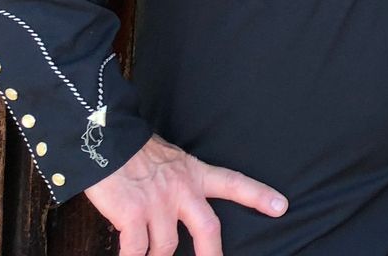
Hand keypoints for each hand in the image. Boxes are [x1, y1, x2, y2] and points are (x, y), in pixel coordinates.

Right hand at [85, 135, 286, 255]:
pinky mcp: (134, 215)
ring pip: (167, 247)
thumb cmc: (135, 153)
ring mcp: (159, 203)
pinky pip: (136, 250)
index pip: (234, 183)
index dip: (258, 196)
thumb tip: (180, 205)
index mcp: (195, 173)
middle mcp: (182, 190)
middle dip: (212, 253)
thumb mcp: (171, 160)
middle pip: (208, 228)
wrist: (107, 142)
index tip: (281, 206)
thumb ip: (181, 181)